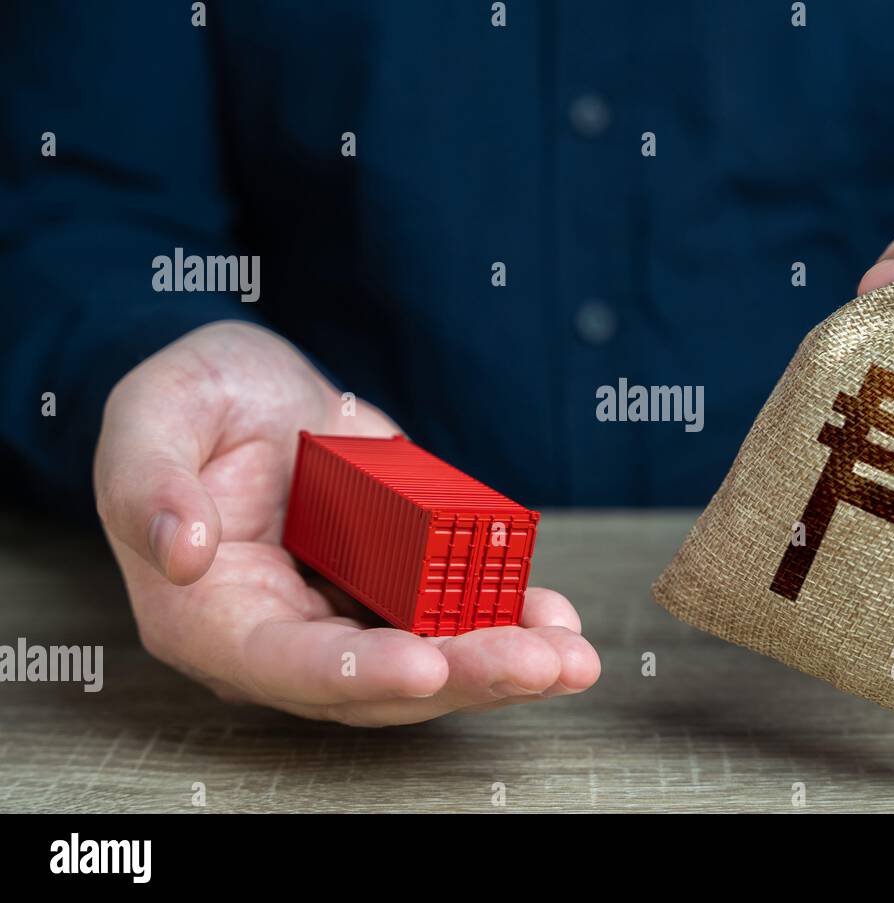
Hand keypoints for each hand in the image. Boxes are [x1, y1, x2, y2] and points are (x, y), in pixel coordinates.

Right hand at [94, 321, 599, 723]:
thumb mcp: (151, 416)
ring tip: (572, 655)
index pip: (285, 665)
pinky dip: (507, 618)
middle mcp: (284, 633)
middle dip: (463, 677)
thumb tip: (177, 550)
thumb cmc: (190, 400)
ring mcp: (346, 613)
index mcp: (210, 614)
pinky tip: (558, 617)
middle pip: (376, 682)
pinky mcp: (394, 585)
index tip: (425, 668)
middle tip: (542, 666)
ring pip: (427, 660)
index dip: (356, 674)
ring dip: (503, 662)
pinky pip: (451, 615)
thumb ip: (146, 483)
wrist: (247, 387)